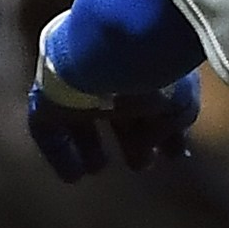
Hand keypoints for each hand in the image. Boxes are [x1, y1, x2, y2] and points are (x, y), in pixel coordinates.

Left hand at [27, 52, 200, 182]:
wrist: (108, 51)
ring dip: (92, 147)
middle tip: (140, 164)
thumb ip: (173, 130)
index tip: (171, 154)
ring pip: (85, 119)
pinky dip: (63, 154)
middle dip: (130, 139)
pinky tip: (74, 175)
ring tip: (98, 170)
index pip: (157, 102)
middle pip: (120, 112)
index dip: (163, 130)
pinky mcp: (47, 100)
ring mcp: (77, 85)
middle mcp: (112, 75)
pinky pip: (52, 132)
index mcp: (148, 69)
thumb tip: (165, 149)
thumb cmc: (153, 75)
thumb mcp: (180, 104)